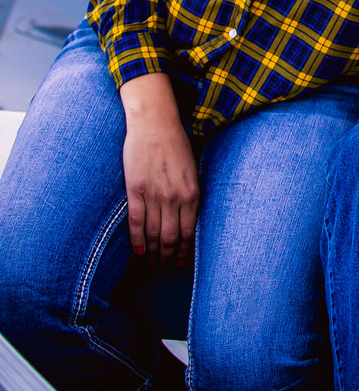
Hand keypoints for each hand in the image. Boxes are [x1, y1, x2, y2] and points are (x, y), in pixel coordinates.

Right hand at [120, 74, 198, 267]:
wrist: (155, 123)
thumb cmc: (176, 144)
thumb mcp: (192, 170)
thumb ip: (190, 194)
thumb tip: (188, 219)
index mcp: (192, 193)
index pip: (189, 232)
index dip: (184, 251)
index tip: (181, 262)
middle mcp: (174, 198)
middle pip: (171, 238)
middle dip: (168, 256)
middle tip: (165, 267)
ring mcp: (154, 195)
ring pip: (153, 234)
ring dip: (153, 253)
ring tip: (152, 263)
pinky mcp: (135, 190)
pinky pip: (136, 222)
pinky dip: (137, 240)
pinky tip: (139, 252)